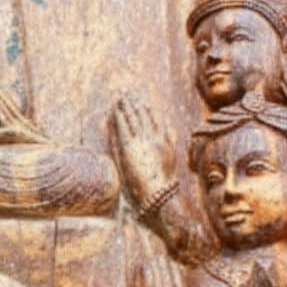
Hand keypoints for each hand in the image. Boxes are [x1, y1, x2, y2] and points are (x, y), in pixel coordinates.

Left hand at [111, 94, 172, 208]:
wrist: (158, 193)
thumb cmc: (163, 180)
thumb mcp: (171, 158)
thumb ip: (170, 141)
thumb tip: (170, 128)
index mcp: (164, 139)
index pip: (154, 119)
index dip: (146, 108)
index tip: (141, 100)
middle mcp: (153, 137)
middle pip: (143, 115)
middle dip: (135, 103)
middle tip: (128, 93)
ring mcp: (142, 141)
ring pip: (133, 118)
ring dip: (126, 107)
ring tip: (120, 98)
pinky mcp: (130, 147)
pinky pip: (123, 127)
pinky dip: (119, 117)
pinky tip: (115, 110)